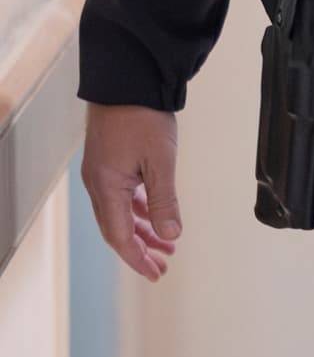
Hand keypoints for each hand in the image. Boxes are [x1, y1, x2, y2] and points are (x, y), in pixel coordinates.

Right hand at [80, 104, 181, 280]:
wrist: (127, 82)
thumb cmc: (142, 117)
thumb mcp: (160, 161)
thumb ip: (164, 200)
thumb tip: (170, 234)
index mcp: (106, 188)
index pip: (119, 236)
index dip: (138, 257)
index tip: (156, 273)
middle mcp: (99, 184)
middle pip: (118, 229)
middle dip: (140, 250)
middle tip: (162, 267)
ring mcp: (104, 173)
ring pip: (122, 213)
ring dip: (143, 230)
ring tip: (166, 245)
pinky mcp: (111, 162)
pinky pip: (124, 196)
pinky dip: (140, 210)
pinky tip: (156, 216)